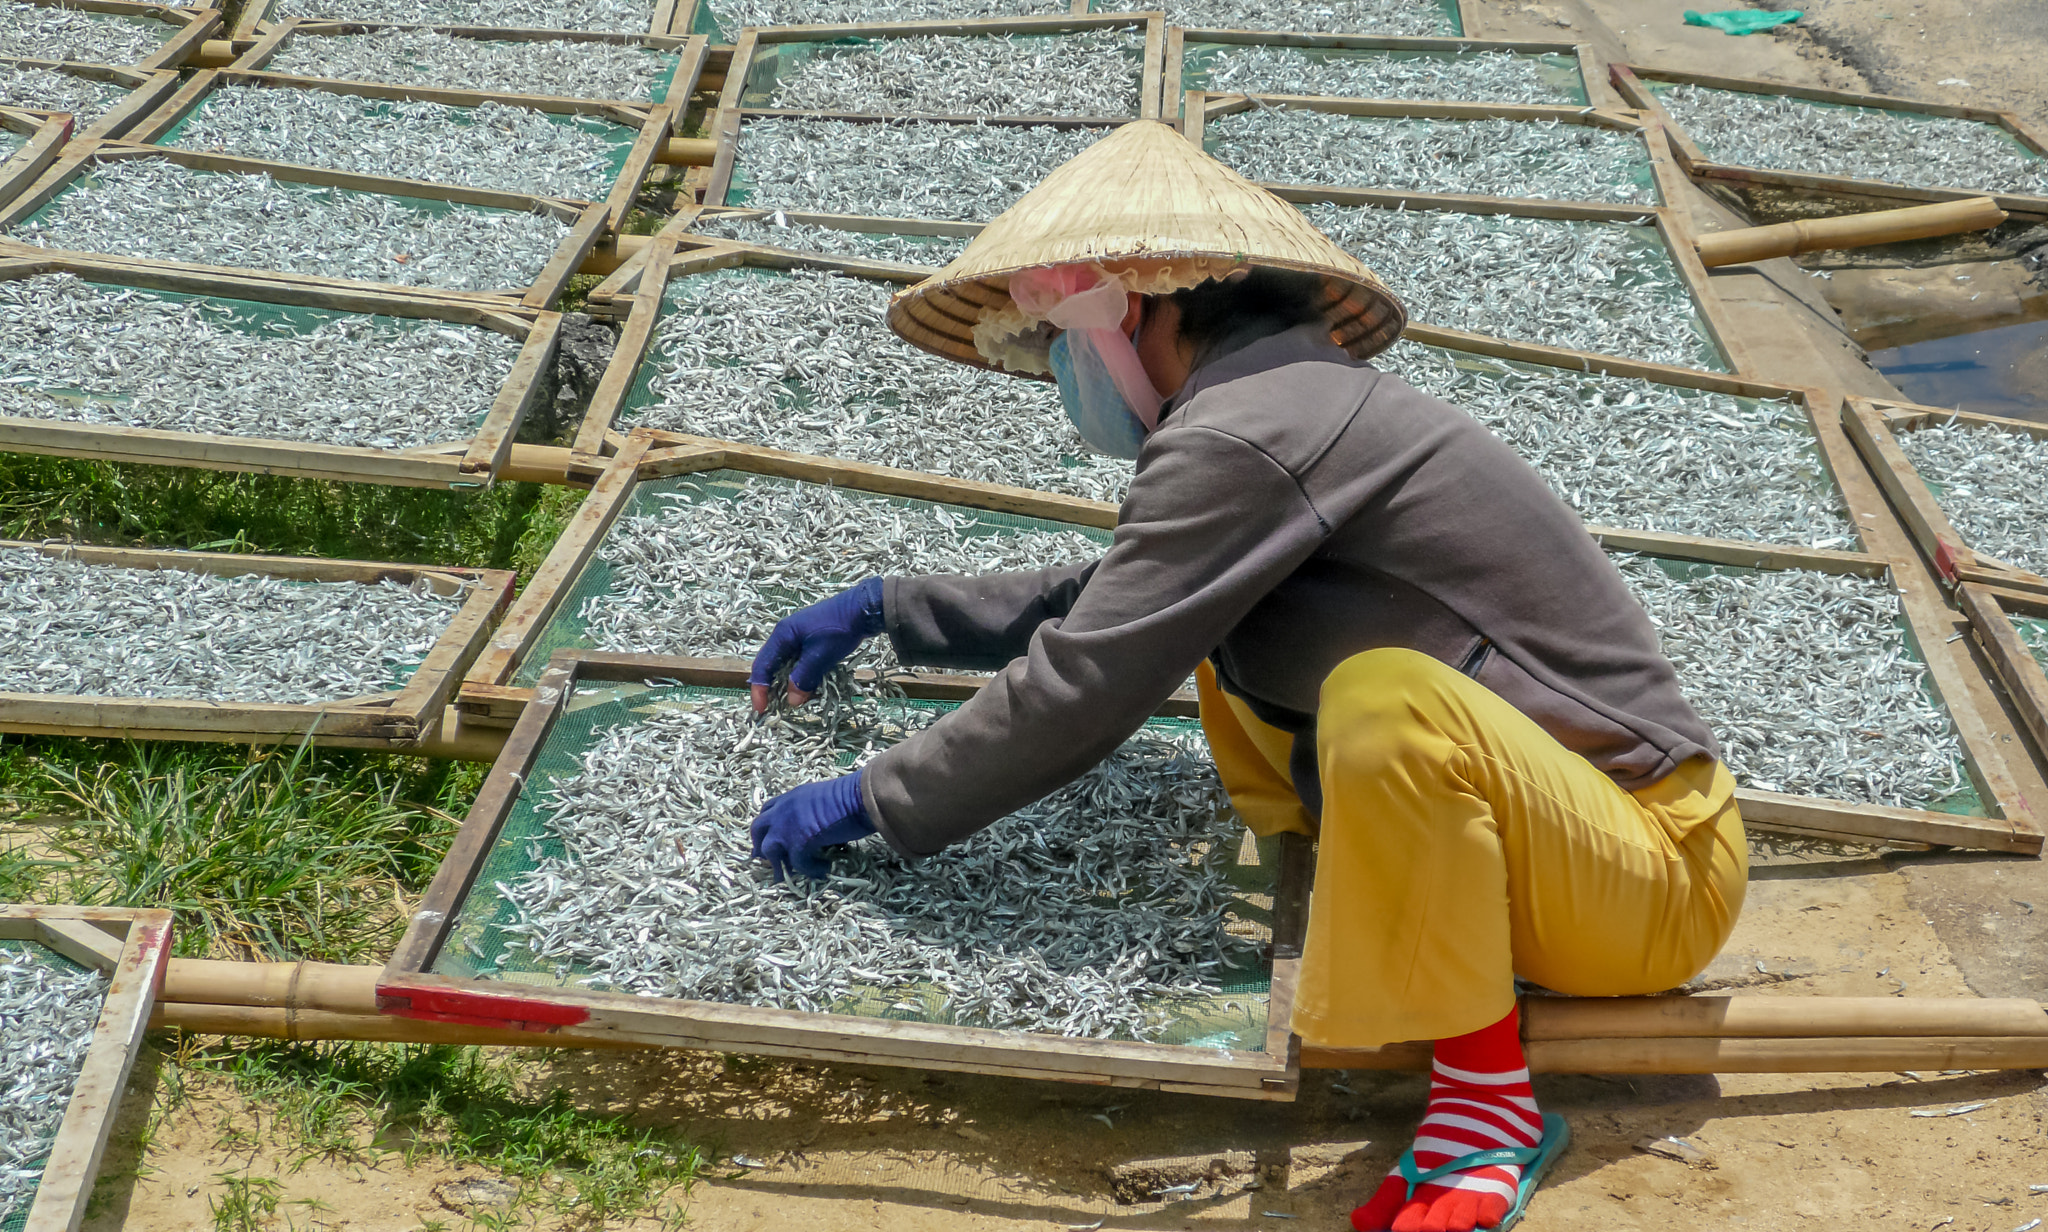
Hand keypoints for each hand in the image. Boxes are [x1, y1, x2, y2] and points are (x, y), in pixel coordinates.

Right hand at [749, 576, 885, 713]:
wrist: (863, 608)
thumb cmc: (838, 630)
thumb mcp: (819, 656)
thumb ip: (803, 678)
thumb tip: (791, 702)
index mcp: (782, 635)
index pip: (762, 666)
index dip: (759, 689)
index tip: (761, 710)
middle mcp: (786, 635)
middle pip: (772, 665)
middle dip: (772, 688)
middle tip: (775, 708)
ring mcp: (799, 636)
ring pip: (787, 664)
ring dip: (788, 682)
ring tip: (793, 700)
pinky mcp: (812, 639)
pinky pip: (800, 661)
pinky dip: (801, 675)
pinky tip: (809, 686)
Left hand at [750, 770, 873, 879]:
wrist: (861, 797)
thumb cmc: (852, 795)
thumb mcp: (823, 799)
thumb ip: (811, 812)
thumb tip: (814, 830)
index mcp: (791, 797)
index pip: (767, 810)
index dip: (766, 826)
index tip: (767, 837)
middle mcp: (784, 809)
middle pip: (758, 828)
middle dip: (759, 845)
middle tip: (765, 860)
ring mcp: (788, 826)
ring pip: (769, 849)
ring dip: (779, 864)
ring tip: (788, 875)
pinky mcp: (799, 842)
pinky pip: (797, 863)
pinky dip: (810, 870)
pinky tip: (823, 870)